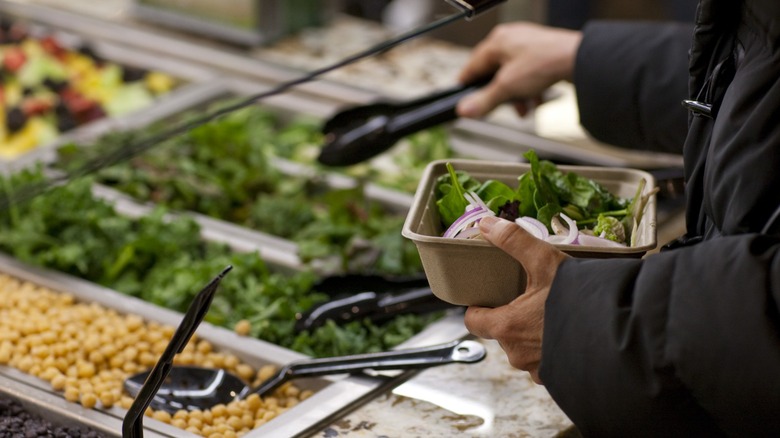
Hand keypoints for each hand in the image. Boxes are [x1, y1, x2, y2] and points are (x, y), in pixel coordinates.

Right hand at [456, 22, 581, 117]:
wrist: (579, 60)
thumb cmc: (545, 63)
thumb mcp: (508, 87)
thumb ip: (484, 100)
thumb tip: (464, 110)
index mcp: (497, 42)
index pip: (472, 66)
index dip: (467, 85)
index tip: (464, 99)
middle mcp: (511, 39)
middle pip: (494, 73)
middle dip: (500, 95)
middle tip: (501, 109)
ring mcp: (528, 45)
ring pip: (512, 76)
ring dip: (516, 96)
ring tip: (523, 109)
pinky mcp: (542, 53)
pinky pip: (528, 74)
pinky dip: (529, 89)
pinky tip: (535, 101)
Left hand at [464, 216, 568, 383]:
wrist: (621, 334)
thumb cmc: (579, 299)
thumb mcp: (546, 262)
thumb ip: (514, 241)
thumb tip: (486, 224)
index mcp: (507, 327)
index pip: (474, 321)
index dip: (478, 307)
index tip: (489, 297)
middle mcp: (518, 354)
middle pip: (502, 333)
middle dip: (514, 318)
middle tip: (531, 300)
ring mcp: (538, 369)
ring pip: (525, 349)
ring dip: (534, 335)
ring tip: (553, 315)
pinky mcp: (558, 380)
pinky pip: (547, 363)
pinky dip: (554, 350)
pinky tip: (569, 334)